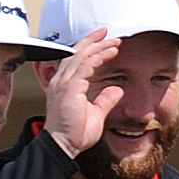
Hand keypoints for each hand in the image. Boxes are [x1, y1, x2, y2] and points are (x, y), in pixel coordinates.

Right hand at [36, 28, 122, 157]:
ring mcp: (64, 83)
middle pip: (77, 53)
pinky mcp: (69, 87)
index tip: (105, 42)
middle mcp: (61, 81)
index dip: (90, 48)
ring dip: (99, 46)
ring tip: (114, 41)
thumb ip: (105, 100)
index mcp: (65, 86)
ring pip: (82, 56)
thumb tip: (116, 90)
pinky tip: (109, 52)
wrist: (63, 146)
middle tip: (107, 33)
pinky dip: (98, 57)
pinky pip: (85, 65)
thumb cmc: (74, 134)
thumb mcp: (96, 114)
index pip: (76, 60)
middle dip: (93, 41)